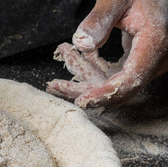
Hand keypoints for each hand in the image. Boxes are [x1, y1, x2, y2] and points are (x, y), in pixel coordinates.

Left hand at [47, 0, 167, 107]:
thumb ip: (100, 19)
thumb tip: (82, 43)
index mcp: (155, 41)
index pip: (130, 79)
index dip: (105, 94)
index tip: (82, 100)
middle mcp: (157, 57)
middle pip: (119, 88)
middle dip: (86, 91)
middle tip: (55, 88)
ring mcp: (150, 61)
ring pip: (113, 82)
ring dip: (83, 81)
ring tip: (55, 81)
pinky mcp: (139, 59)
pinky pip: (114, 72)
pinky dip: (91, 70)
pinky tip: (71, 60)